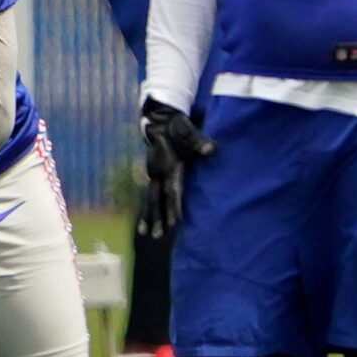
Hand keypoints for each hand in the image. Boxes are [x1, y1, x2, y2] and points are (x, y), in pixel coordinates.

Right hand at [137, 98, 214, 236]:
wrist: (160, 121)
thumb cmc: (178, 127)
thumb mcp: (189, 132)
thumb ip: (199, 142)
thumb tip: (211, 150)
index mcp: (168, 166)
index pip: (172, 190)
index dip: (174, 206)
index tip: (177, 221)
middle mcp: (158, 173)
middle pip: (156, 199)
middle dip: (158, 218)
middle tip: (157, 236)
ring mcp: (153, 174)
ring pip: (150, 200)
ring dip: (149, 218)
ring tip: (145, 234)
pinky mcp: (153, 175)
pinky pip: (150, 196)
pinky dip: (148, 210)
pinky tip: (145, 223)